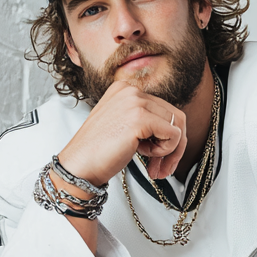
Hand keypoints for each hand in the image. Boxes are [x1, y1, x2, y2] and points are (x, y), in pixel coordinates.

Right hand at [58, 81, 187, 186]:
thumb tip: (175, 129)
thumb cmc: (98, 152)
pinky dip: (166, 151)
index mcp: (125, 89)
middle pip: (175, 116)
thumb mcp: (123, 126)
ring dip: (169, 150)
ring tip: (153, 165)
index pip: (164, 108)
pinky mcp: (140, 118)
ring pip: (177, 126)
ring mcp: (135, 102)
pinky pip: (174, 135)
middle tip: (161, 166)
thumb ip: (144, 120)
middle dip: (173, 145)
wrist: (79, 167)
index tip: (158, 158)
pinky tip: (146, 157)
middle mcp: (130, 90)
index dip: (167, 136)